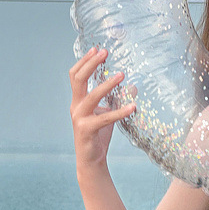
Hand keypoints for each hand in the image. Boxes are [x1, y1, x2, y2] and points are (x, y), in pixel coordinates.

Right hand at [69, 47, 135, 168]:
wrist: (91, 160)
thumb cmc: (99, 135)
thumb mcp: (109, 113)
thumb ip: (116, 100)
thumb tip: (133, 86)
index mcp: (78, 100)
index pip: (76, 75)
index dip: (85, 61)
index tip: (97, 49)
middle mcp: (75, 106)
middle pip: (79, 79)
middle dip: (91, 64)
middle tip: (106, 52)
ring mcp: (79, 118)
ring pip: (92, 96)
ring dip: (107, 84)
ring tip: (122, 75)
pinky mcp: (87, 129)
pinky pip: (105, 117)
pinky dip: (120, 111)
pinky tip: (133, 107)